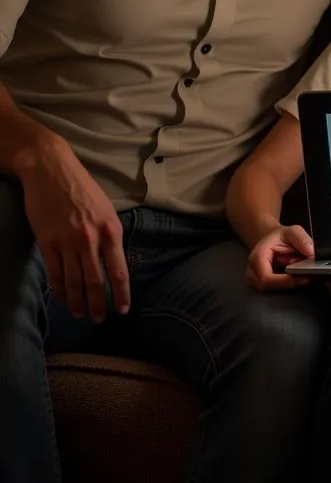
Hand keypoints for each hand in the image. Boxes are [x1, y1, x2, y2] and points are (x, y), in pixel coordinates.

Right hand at [19, 137, 129, 322]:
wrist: (52, 170)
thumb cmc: (83, 188)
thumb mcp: (106, 209)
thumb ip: (110, 234)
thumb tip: (114, 259)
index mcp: (111, 229)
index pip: (119, 269)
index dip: (122, 292)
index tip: (123, 309)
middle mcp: (91, 238)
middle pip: (96, 280)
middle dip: (99, 304)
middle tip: (99, 320)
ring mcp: (67, 241)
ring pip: (74, 281)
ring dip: (77, 301)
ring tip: (80, 314)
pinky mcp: (47, 241)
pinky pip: (54, 272)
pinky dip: (58, 289)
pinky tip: (62, 299)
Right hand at [246, 224, 313, 290]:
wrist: (271, 239)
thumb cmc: (281, 236)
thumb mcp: (294, 231)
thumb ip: (303, 240)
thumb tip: (312, 254)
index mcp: (257, 257)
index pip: (266, 278)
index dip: (285, 281)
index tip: (303, 278)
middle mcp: (252, 270)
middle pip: (270, 286)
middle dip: (289, 280)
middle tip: (303, 270)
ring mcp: (254, 279)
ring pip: (273, 289)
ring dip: (288, 281)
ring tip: (297, 268)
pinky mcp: (260, 284)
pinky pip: (275, 288)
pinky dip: (286, 282)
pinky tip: (293, 273)